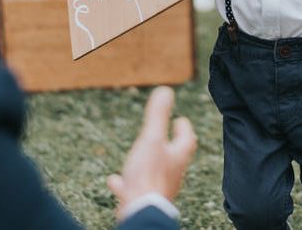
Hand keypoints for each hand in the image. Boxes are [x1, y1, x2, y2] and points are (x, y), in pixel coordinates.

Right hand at [107, 86, 196, 218]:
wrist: (140, 212)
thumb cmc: (148, 175)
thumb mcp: (152, 138)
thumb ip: (158, 115)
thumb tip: (166, 90)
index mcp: (177, 157)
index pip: (187, 139)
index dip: (184, 128)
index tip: (180, 120)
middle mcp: (171, 174)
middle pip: (174, 156)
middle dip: (168, 145)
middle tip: (164, 137)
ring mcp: (157, 188)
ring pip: (155, 173)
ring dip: (148, 162)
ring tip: (138, 156)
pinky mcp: (142, 200)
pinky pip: (134, 189)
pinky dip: (126, 182)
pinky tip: (115, 180)